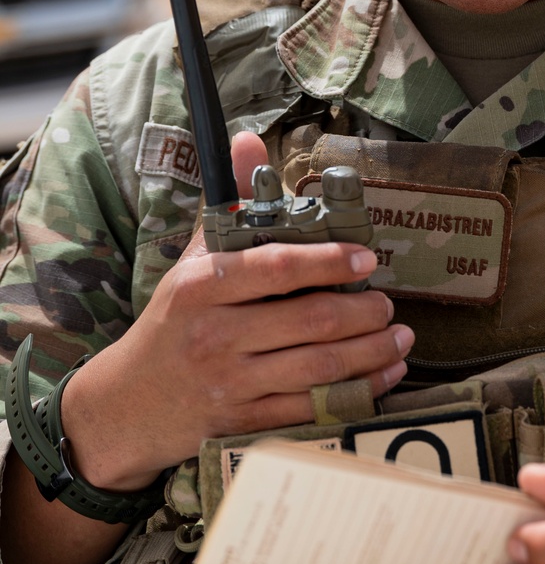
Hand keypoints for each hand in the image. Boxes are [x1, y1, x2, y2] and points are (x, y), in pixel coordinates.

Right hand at [60, 133, 412, 489]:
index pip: (277, 267)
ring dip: (371, 353)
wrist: (125, 404)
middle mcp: (214, 334)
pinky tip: (382, 376)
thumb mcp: (193, 259)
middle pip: (310, 320)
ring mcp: (228, 383)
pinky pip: (309, 409)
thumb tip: (248, 140)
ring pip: (318, 368)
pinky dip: (355, 394)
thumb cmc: (172, 320)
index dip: (329, 261)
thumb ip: (227, 202)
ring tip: (400, 338)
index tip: (367, 259)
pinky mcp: (240, 424)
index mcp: (203, 285)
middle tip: (388, 305)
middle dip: (364, 313)